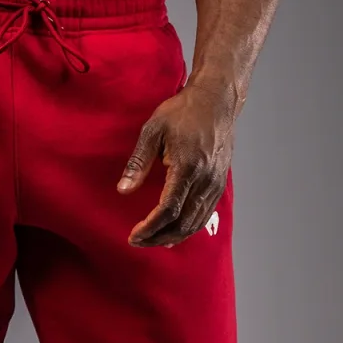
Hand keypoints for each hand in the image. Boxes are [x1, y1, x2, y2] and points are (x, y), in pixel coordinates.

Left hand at [117, 82, 235, 248]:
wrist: (216, 100)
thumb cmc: (182, 112)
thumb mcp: (153, 131)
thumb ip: (138, 163)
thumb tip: (123, 191)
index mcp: (187, 167)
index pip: (168, 210)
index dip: (149, 228)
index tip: (133, 237)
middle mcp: (205, 180)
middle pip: (182, 223)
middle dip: (158, 237)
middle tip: (138, 242)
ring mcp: (215, 184)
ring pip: (195, 224)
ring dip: (172, 237)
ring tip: (152, 241)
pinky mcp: (219, 184)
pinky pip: (204, 216)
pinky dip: (188, 228)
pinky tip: (173, 233)